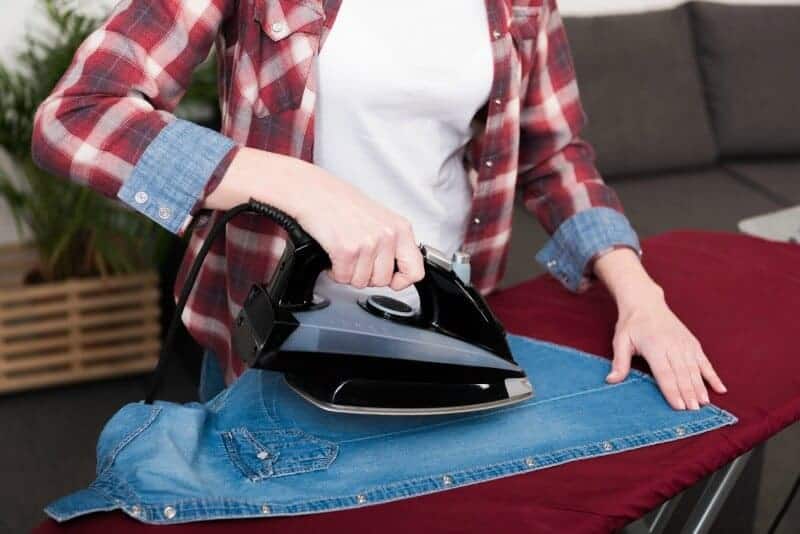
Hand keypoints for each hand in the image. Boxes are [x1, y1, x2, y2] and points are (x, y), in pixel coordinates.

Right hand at [204, 147, 423, 289]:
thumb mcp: (379, 219)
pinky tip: (333, 254)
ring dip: (348, 272)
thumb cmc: (341, 203)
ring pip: (362, 282)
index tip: (391, 279)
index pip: (415, 272)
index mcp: (400, 228)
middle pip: (383, 281)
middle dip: (366, 275)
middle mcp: (387, 236)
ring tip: (343, 252)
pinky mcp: (346, 250)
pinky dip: (334, 271)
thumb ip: (393, 244)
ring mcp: (368, 243)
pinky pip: (343, 277)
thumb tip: (399, 273)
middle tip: (356, 259)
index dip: (401, 281)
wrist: (312, 191)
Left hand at [593, 248, 726, 409]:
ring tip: (704, 404)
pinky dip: (713, 375)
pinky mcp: (693, 343)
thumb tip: (611, 380)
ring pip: (695, 369)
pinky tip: (720, 388)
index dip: (672, 390)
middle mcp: (672, 345)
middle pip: (682, 373)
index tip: (679, 406)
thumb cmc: (631, 324)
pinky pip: (705, 361)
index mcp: (654, 346)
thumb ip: (619, 362)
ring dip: (700, 387)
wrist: (646, 303)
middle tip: (694, 411)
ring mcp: (685, 344)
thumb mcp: (620, 341)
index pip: (664, 372)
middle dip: (688, 393)